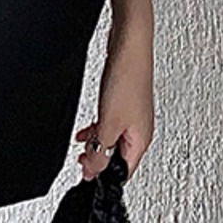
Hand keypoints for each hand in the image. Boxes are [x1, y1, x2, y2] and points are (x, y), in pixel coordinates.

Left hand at [74, 17, 153, 182]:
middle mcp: (140, 130)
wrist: (130, 45)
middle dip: (98, 160)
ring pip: (112, 139)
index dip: (103, 177)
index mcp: (142, 140)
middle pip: (118, 156)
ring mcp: (133, 115)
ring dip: (96, 144)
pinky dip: (97, 129)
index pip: (124, 172)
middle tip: (80, 160)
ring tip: (81, 145)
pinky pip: (110, 124)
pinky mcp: (124, 102)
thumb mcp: (109, 123)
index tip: (86, 175)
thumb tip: (93, 173)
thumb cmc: (127, 79)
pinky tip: (86, 128)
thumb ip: (100, 151)